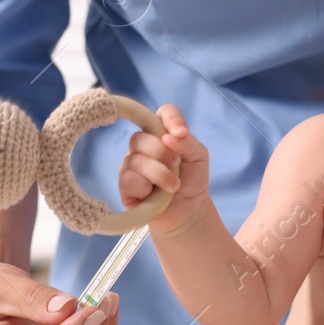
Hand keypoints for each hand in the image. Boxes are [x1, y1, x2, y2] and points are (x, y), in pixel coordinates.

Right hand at [117, 103, 210, 235]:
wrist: (189, 210)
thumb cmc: (192, 180)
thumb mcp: (199, 158)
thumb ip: (188, 143)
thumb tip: (169, 136)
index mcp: (162, 133)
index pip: (163, 114)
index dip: (170, 119)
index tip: (181, 132)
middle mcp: (143, 145)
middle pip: (141, 137)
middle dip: (163, 154)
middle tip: (177, 166)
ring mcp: (131, 164)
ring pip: (136, 160)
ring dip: (160, 175)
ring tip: (173, 186)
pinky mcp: (125, 184)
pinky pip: (129, 179)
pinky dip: (145, 188)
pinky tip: (153, 194)